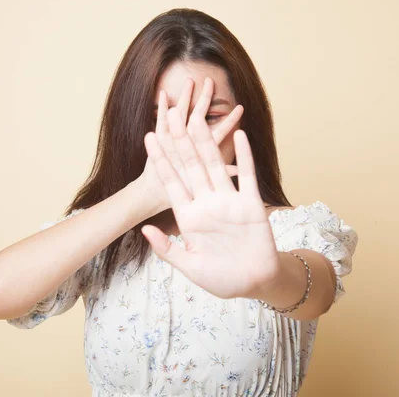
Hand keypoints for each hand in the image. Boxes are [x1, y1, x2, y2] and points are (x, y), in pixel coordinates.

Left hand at [140, 77, 279, 299]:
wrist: (254, 283)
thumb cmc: (221, 278)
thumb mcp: (189, 266)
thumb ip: (167, 248)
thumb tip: (144, 230)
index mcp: (188, 216)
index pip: (172, 182)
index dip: (161, 160)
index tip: (149, 138)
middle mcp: (206, 203)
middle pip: (190, 166)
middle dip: (180, 141)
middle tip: (171, 116)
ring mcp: (229, 201)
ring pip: (215, 165)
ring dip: (207, 142)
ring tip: (198, 118)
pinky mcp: (251, 204)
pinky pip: (247, 176)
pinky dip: (244, 156)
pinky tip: (239, 135)